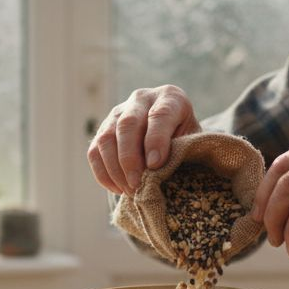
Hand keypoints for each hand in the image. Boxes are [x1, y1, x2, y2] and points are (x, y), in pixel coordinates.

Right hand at [86, 85, 201, 194]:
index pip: (160, 114)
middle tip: (137, 184)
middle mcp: (141, 99)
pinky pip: (94, 152)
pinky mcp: (103, 130)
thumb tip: (156, 168)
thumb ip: (181, 150)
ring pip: (106, 138)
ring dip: (115, 169)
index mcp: (170, 97)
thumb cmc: (187, 142)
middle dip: (130, 158)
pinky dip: (104, 173)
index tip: (155, 165)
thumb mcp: (193, 142)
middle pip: (127, 124)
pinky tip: (118, 189)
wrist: (174, 138)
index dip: (156, 140)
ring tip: (130, 191)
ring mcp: (118, 113)